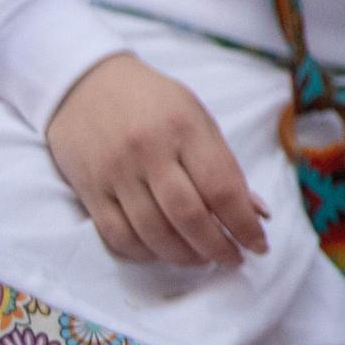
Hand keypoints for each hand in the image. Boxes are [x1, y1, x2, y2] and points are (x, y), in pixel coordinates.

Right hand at [45, 53, 268, 265]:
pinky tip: (163, 254)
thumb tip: (258, 213)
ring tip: (203, 260)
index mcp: (185, 127)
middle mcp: (150, 151)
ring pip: (153, 232)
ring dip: (184, 256)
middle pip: (188, 216)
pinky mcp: (89, 190)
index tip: (259, 245)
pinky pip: (118, 236)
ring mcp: (116, 173)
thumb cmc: (153, 101)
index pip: (221, 187)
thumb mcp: (197, 118)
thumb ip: (224, 165)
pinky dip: (145, 254)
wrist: (85, 84)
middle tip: (233, 259)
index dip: (243, 224)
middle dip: (217, 247)